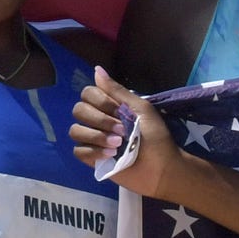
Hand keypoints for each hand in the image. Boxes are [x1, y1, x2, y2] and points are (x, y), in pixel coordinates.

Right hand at [72, 67, 178, 198]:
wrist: (162, 168)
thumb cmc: (156, 137)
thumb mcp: (141, 109)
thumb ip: (118, 91)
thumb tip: (96, 69)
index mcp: (109, 107)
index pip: (88, 94)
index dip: (101, 102)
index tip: (120, 111)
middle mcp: (98, 121)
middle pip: (78, 110)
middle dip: (100, 120)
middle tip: (122, 131)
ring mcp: (94, 140)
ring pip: (75, 130)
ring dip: (97, 136)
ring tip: (118, 145)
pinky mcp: (92, 159)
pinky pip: (78, 151)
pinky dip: (93, 152)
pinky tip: (110, 155)